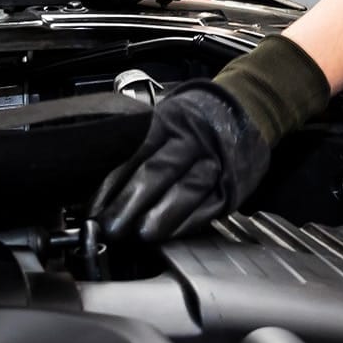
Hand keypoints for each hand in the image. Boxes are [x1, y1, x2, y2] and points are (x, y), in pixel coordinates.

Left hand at [93, 36, 327, 241]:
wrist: (246, 108)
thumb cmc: (195, 118)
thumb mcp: (164, 116)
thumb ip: (137, 144)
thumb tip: (101, 182)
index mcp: (170, 120)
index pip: (136, 152)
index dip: (113, 183)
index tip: (95, 207)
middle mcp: (194, 139)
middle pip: (159, 173)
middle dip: (131, 204)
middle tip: (111, 227)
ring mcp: (217, 162)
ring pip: (186, 192)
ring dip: (160, 217)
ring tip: (140, 235)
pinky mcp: (234, 184)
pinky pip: (209, 207)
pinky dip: (188, 223)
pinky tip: (170, 233)